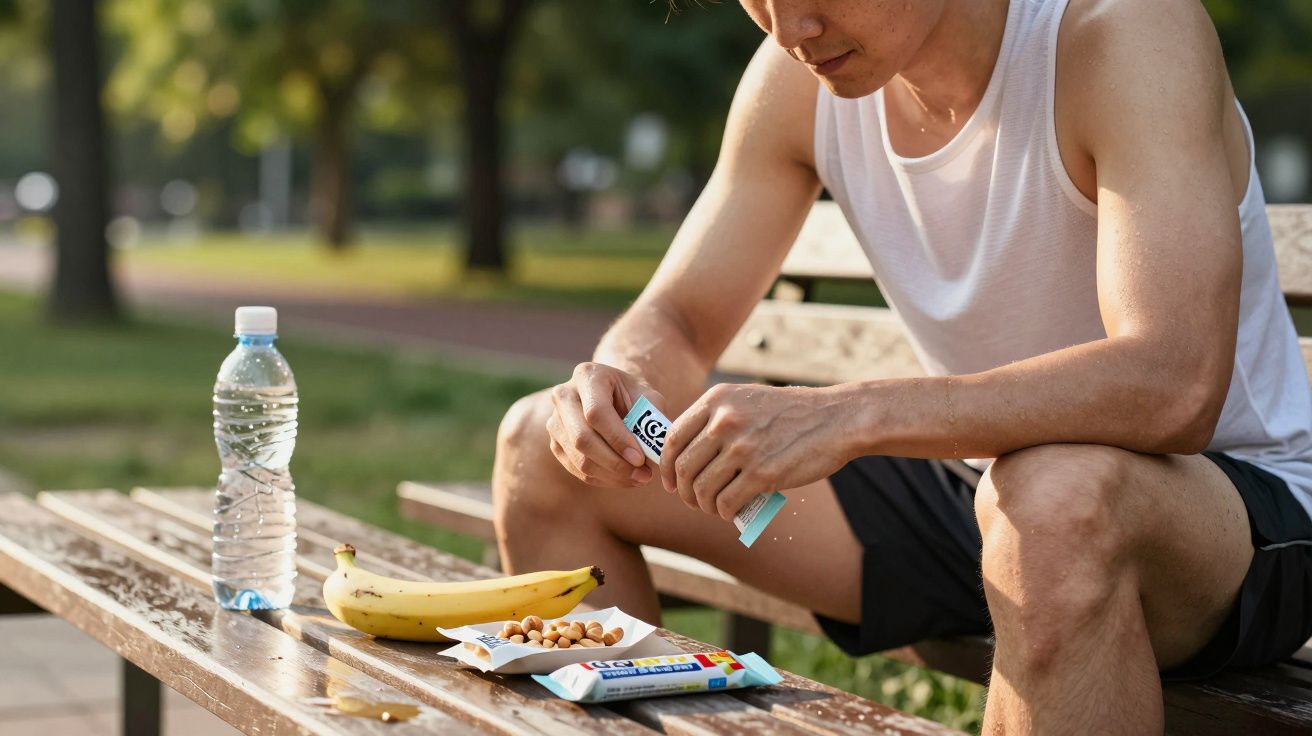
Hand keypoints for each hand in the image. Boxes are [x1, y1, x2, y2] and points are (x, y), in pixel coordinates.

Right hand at [546, 362, 666, 487]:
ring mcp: (555, 421)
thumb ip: (652, 420)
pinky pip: (577, 470)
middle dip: (615, 462)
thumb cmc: (633, 397)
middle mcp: (564, 396)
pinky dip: (603, 479)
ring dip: (612, 475)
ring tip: (640, 478)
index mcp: (587, 376)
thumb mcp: (648, 399)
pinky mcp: (556, 443)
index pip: (596, 412)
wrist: (613, 398)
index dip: (618, 438)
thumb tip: (653, 453)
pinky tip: (625, 478)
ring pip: (579, 459)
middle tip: (643, 475)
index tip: (640, 459)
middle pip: (582, 438)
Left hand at [661, 384, 854, 519]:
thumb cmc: (792, 412)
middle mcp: (724, 422)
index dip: (666, 465)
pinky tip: (729, 512)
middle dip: (683, 491)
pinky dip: (723, 512)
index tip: (670, 480)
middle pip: (683, 468)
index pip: (673, 439)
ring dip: (703, 505)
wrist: (836, 419)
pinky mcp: (762, 474)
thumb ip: (718, 417)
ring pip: (702, 489)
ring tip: (712, 507)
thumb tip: (688, 451)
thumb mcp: (747, 399)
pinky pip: (726, 502)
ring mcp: (742, 448)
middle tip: (691, 500)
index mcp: (717, 400)